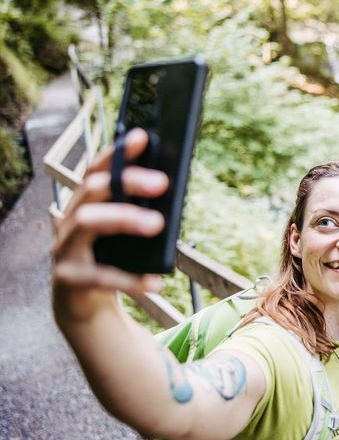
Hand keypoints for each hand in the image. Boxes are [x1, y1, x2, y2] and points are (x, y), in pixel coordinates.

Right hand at [53, 128, 167, 317]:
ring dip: (125, 218)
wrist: (81, 303)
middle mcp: (71, 220)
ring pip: (89, 222)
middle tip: (162, 182)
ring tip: (157, 224)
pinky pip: (100, 275)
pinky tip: (155, 282)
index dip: (117, 152)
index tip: (142, 136)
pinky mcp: (69, 278)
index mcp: (86, 205)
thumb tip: (172, 189)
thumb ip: (140, 210)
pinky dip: (130, 279)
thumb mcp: (125, 232)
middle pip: (93, 189)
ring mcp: (65, 249)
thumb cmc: (110, 258)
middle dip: (127, 181)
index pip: (96, 170)